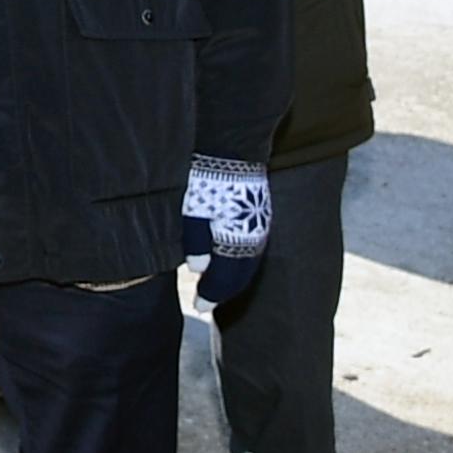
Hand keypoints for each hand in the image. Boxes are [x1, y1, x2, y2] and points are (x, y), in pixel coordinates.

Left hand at [182, 156, 270, 309]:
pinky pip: (252, 245)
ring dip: (233, 275)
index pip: (226, 278)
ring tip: (216, 282)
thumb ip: (196, 241)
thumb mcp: (193, 209)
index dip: (212, 295)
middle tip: (206, 301)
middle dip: (223, 290)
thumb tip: (198, 270)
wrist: (231, 145)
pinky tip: (228, 256)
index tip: (199, 306)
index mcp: (237, 239)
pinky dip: (239, 258)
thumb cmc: (206, 177)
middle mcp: (253, 236)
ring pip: (248, 260)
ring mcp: (259, 224)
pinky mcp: (258, 212)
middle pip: (240, 273)